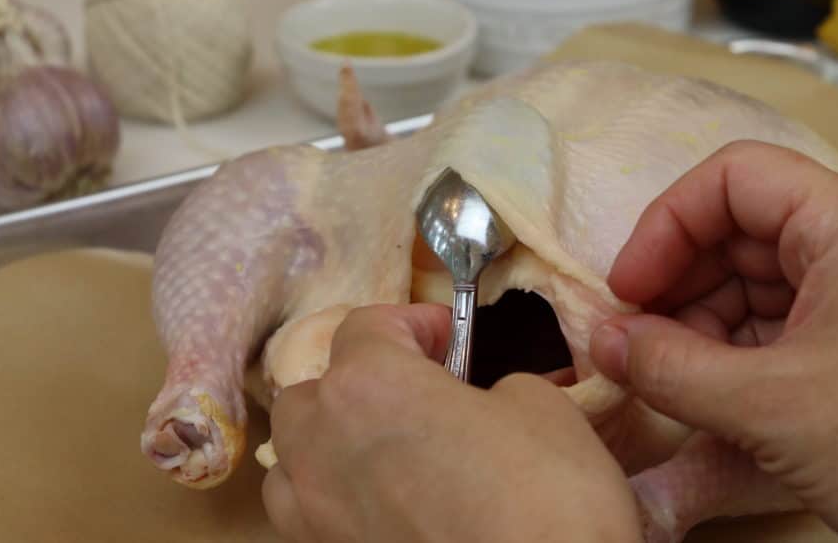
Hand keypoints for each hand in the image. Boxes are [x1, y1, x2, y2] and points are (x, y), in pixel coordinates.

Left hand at [262, 304, 640, 542]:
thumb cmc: (544, 493)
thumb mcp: (539, 406)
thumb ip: (497, 385)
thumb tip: (488, 398)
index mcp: (368, 384)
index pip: (367, 326)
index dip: (415, 322)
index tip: (452, 338)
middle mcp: (322, 444)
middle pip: (313, 390)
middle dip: (360, 379)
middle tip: (419, 389)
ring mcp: (315, 514)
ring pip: (293, 456)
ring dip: (329, 439)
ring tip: (385, 448)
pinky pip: (306, 516)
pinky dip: (329, 497)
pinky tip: (380, 503)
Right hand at [590, 141, 837, 542]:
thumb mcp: (767, 406)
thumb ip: (668, 367)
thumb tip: (600, 340)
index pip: (734, 178)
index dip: (667, 226)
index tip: (629, 288)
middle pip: (738, 227)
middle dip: (678, 282)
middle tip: (633, 339)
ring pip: (752, 274)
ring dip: (699, 319)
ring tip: (665, 372)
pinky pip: (776, 313)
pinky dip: (731, 344)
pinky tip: (704, 383)